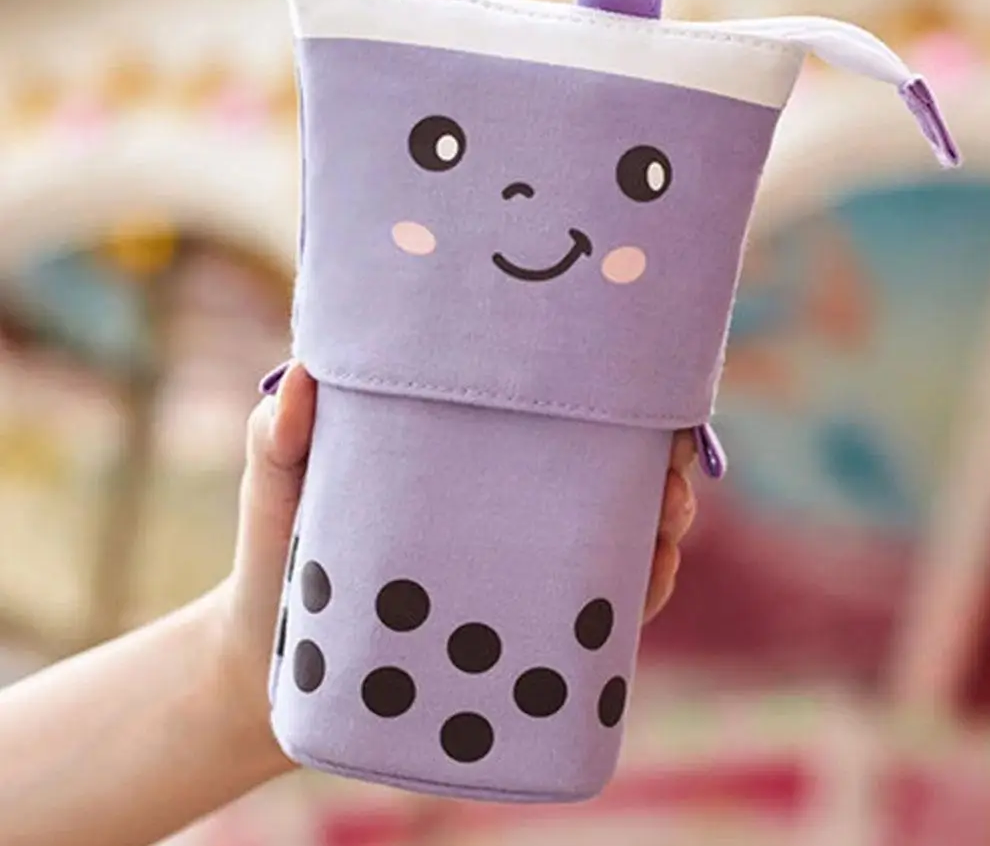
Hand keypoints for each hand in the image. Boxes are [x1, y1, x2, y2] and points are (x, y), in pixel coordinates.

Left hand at [211, 364, 695, 765]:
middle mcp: (500, 505)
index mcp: (462, 453)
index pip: (551, 413)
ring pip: (613, 540)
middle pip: (601, 473)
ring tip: (663, 531)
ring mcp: (511, 568)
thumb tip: (305, 377)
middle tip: (671, 476)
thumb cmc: (276, 549)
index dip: (614, 400)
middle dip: (656, 468)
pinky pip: (592, 616)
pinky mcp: (514, 633)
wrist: (266, 663)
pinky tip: (646, 583)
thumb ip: (278, 434)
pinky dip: (632, 595)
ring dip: (659, 529)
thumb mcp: (275, 481)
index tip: (651, 398)